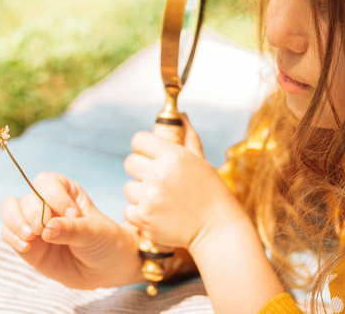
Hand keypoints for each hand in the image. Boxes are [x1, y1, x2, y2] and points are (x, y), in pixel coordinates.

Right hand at [0, 172, 140, 288]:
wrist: (105, 267)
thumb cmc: (104, 241)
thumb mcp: (94, 232)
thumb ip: (71, 229)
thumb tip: (46, 229)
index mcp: (66, 191)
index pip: (47, 182)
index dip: (54, 196)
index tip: (73, 215)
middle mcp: (46, 204)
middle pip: (28, 198)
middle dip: (34, 212)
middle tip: (44, 229)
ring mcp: (34, 224)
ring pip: (10, 211)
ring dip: (16, 222)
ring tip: (31, 236)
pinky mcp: (27, 244)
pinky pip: (8, 234)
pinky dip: (13, 238)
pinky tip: (27, 247)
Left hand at [123, 115, 245, 251]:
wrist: (216, 228)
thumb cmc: (211, 192)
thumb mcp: (201, 161)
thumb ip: (188, 137)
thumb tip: (181, 116)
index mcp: (173, 156)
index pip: (138, 140)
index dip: (144, 148)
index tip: (151, 156)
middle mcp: (159, 174)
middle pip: (129, 162)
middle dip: (140, 170)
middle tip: (156, 179)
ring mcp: (150, 197)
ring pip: (128, 187)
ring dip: (140, 193)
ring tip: (160, 199)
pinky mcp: (144, 218)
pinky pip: (128, 210)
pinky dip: (140, 213)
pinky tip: (158, 213)